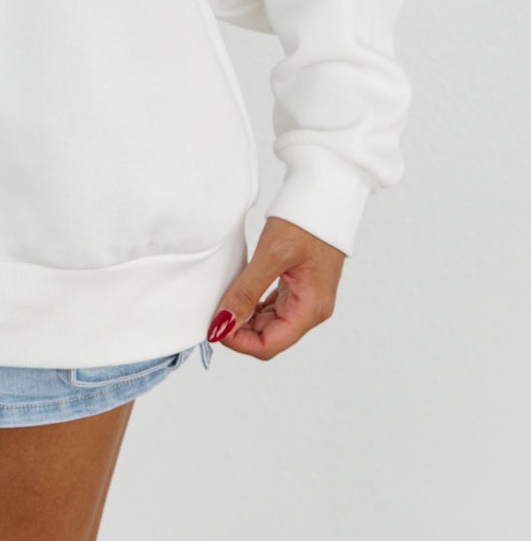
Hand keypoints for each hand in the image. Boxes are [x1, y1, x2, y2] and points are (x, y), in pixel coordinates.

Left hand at [206, 215, 345, 359]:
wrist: (327, 195)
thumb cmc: (305, 222)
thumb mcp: (271, 255)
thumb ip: (246, 292)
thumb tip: (223, 324)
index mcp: (310, 309)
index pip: (269, 345)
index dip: (239, 342)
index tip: (213, 326)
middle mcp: (311, 310)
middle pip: (269, 338)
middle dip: (239, 332)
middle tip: (213, 313)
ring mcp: (306, 298)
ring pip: (269, 324)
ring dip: (244, 319)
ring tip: (221, 303)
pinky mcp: (300, 285)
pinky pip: (273, 307)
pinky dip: (253, 306)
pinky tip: (238, 295)